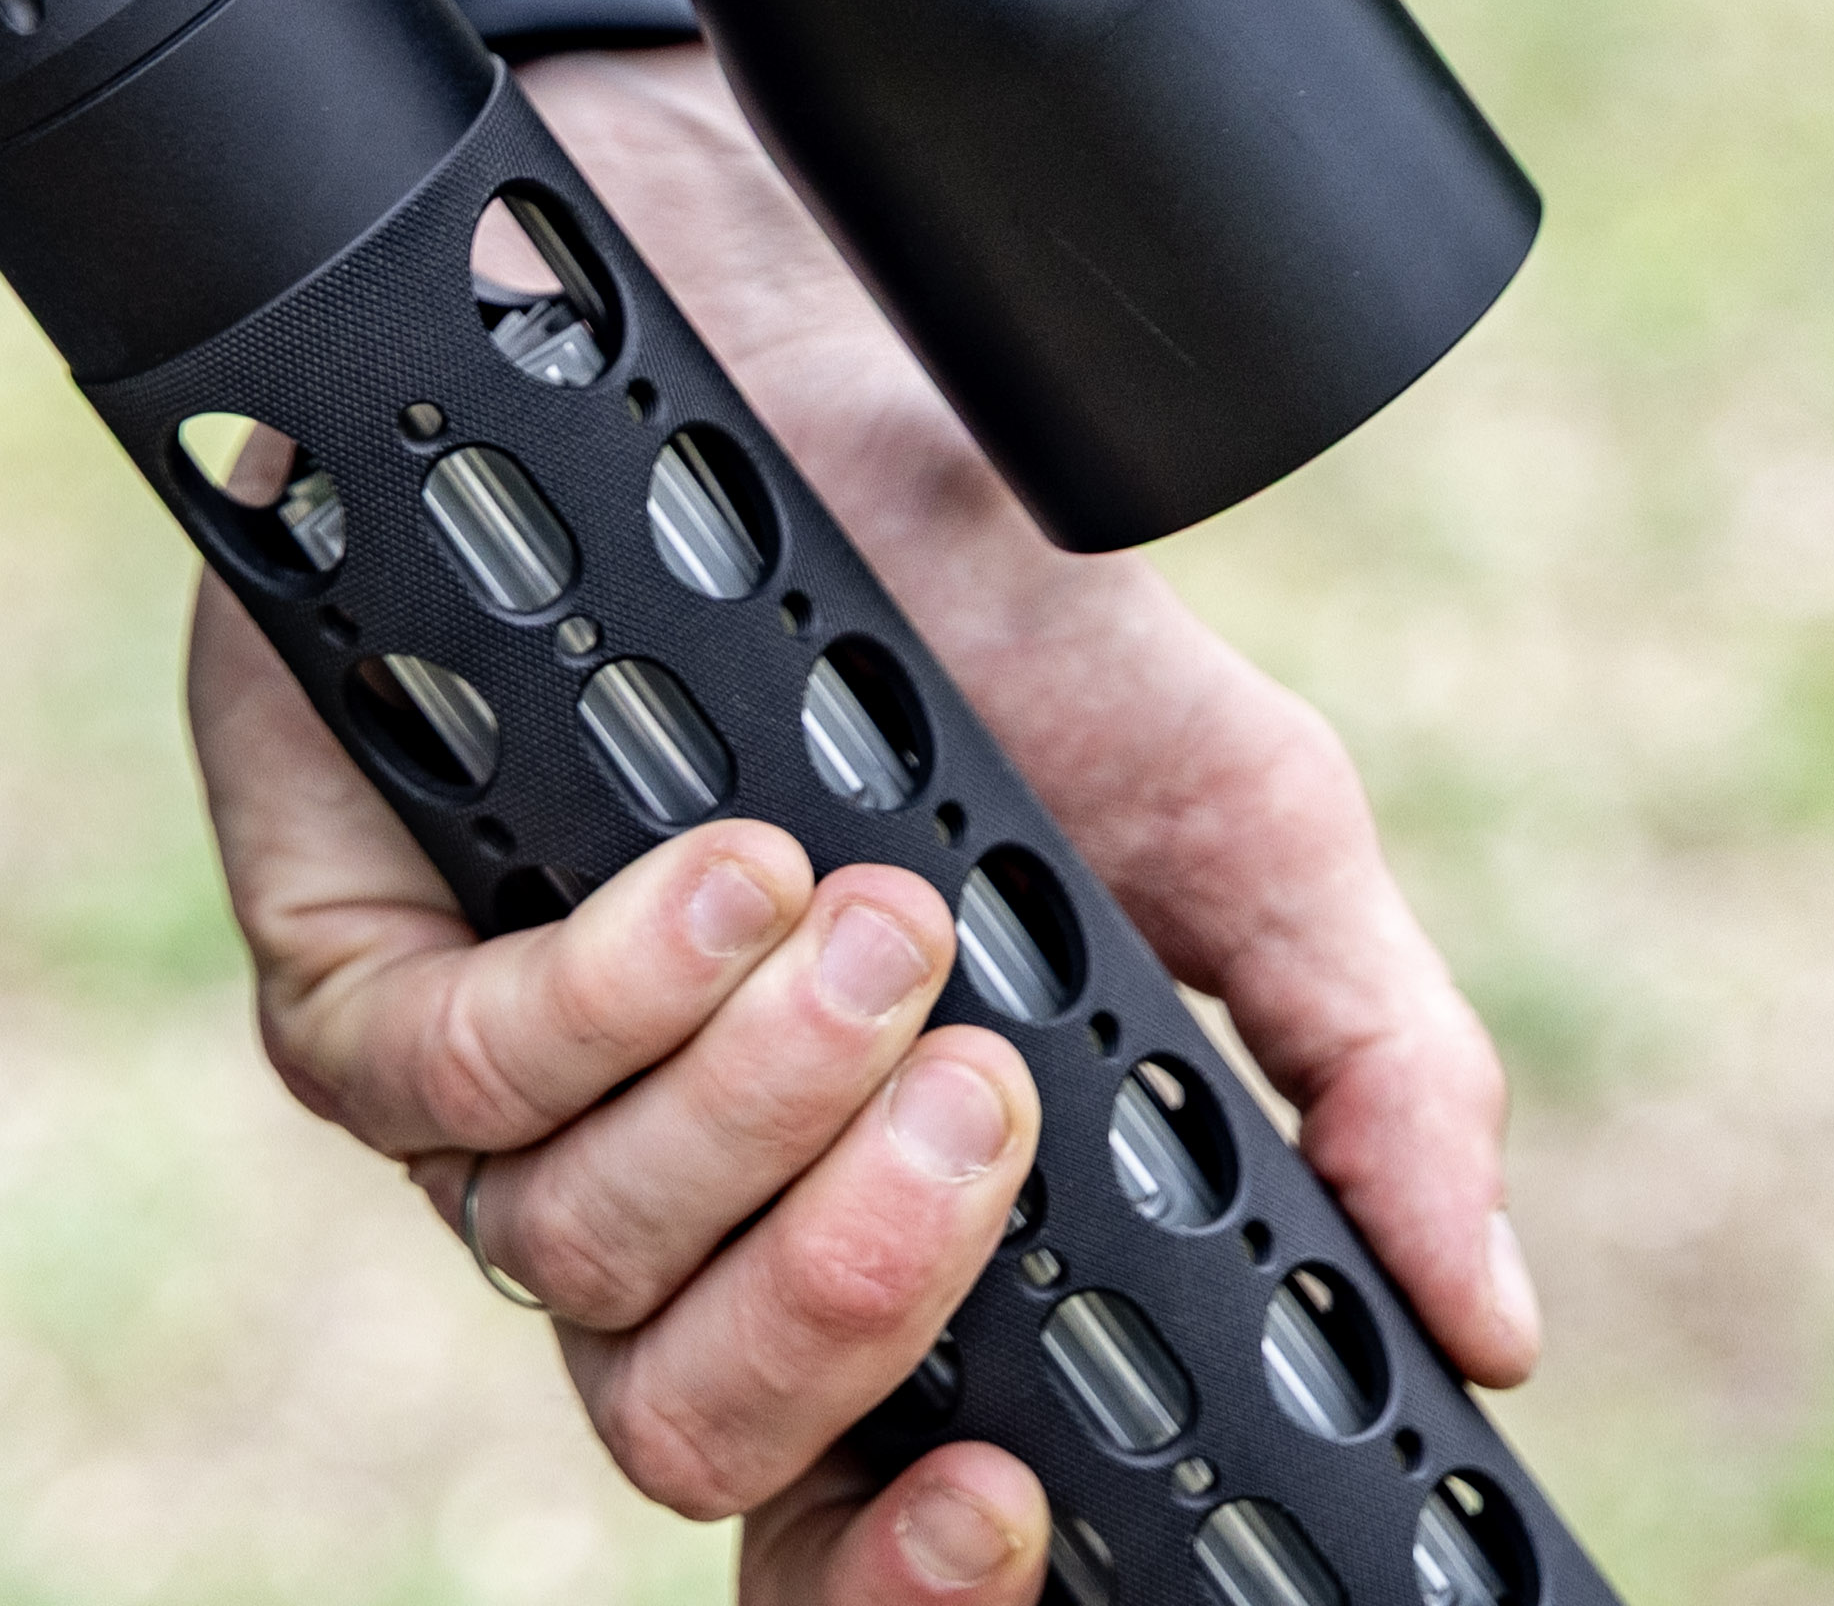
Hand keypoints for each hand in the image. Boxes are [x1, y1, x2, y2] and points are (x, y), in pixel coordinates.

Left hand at [183, 42, 1534, 1594]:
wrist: (794, 350)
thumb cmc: (994, 614)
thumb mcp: (1243, 827)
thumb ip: (1368, 1075)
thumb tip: (1487, 1318)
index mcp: (851, 1236)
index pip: (832, 1527)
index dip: (899, 1584)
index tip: (1017, 1503)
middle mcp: (661, 1212)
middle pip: (696, 1439)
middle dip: (854, 1298)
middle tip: (981, 1097)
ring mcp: (488, 1106)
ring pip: (576, 1263)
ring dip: (754, 1099)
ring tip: (876, 912)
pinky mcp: (346, 964)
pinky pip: (435, 1084)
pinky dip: (603, 997)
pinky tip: (720, 872)